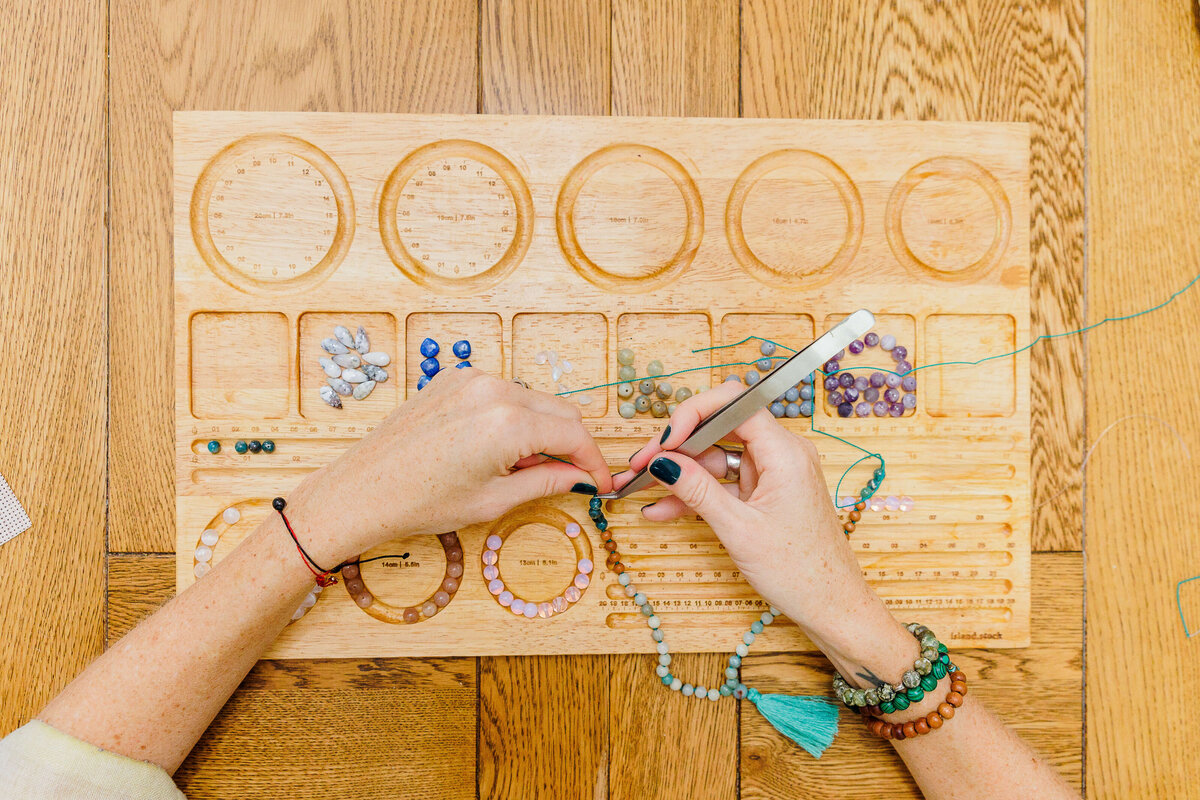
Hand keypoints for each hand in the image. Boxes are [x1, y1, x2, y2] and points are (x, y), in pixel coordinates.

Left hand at [287, 367, 612, 565]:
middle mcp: (494, 390)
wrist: (362, 490)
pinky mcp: (452, 379)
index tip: (600, 483)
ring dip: (542, 429)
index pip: (575, 434)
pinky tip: (497, 450)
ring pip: (533, 399)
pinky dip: (513, 417)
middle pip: (560, 410)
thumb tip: (582, 479)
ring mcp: (471, 379)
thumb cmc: (422, 502)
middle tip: (572, 477)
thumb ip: (548, 482)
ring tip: (525, 468)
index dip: (594, 461)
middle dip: (573, 443)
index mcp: (509, 422)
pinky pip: (502, 393)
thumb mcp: (495, 500)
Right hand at [620, 381, 913, 682]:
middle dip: (676, 445)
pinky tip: (661, 508)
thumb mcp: (738, 530)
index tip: (663, 440)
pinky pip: (723, 482)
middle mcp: (781, 453)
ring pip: (715, 457)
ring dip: (678, 473)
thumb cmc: (800, 571)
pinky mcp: (764, 492)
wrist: (831, 606)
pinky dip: (694, 493)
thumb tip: (661, 462)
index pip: (734, 404)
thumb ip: (697, 490)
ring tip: (639, 487)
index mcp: (785, 452)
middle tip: (640, 464)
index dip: (692, 414)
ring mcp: (772, 473)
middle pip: (719, 428)